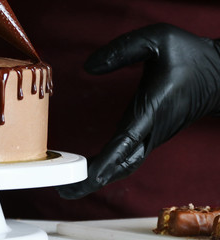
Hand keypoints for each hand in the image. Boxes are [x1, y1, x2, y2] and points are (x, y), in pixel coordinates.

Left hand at [57, 23, 219, 198]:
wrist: (219, 75)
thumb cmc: (190, 56)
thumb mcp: (158, 39)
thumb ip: (122, 50)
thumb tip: (88, 68)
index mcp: (152, 109)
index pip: (124, 143)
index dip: (103, 163)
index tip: (81, 178)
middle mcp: (151, 130)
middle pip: (120, 165)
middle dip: (92, 180)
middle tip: (63, 190)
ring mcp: (152, 136)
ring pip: (124, 165)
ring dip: (98, 178)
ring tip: (71, 185)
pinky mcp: (150, 135)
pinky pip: (128, 158)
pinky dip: (110, 168)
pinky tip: (93, 170)